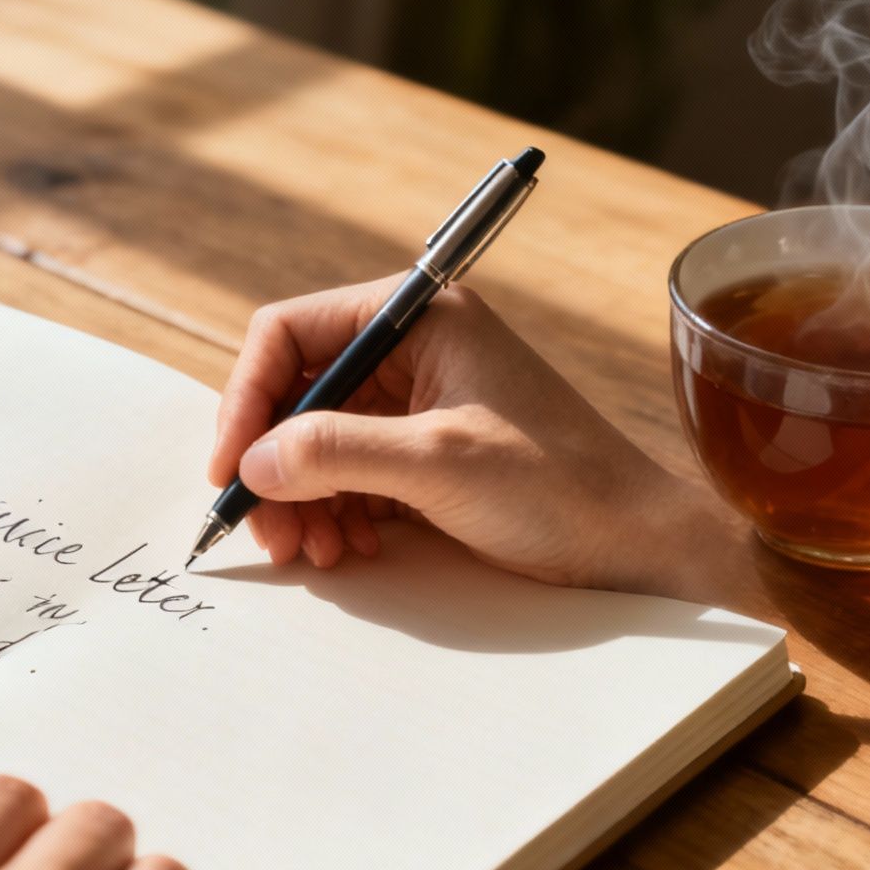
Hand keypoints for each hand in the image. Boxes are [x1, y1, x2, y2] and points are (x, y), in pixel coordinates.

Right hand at [207, 275, 753, 603]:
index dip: (247, 399)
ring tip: (315, 551)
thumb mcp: (437, 463)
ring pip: (316, 441)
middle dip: (273, 464)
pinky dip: (334, 512)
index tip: (231, 466)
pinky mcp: (426, 453)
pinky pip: (349, 474)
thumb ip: (335, 453)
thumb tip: (252, 460)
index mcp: (421, 317)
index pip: (291, 334)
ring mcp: (419, 402)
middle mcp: (414, 349)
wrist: (639, 544)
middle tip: (268, 531)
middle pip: (297, 393)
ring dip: (301, 498)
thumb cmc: (560, 485)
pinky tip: (348, 548)